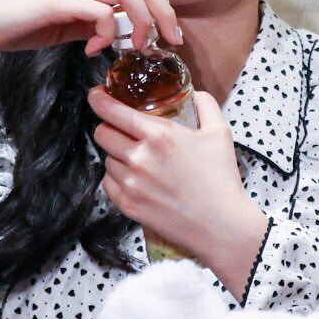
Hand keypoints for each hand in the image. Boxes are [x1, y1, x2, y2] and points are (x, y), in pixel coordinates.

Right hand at [0, 0, 180, 56]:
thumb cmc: (17, 23)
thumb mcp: (65, 20)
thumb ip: (92, 20)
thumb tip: (119, 32)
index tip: (162, 19)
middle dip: (163, 9)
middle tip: (170, 39)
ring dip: (142, 19)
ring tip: (139, 45)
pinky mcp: (55, 1)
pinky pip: (98, 10)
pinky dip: (106, 32)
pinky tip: (94, 50)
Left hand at [90, 87, 268, 301]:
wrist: (220, 225)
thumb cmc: (221, 179)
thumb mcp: (220, 133)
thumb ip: (206, 105)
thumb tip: (195, 93)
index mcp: (159, 135)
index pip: (113, 111)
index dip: (99, 100)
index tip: (97, 95)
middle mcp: (139, 157)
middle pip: (102, 133)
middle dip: (109, 128)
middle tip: (124, 132)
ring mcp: (130, 183)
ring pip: (106, 159)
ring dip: (117, 156)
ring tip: (140, 162)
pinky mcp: (127, 205)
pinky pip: (108, 183)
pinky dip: (118, 179)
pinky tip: (137, 181)